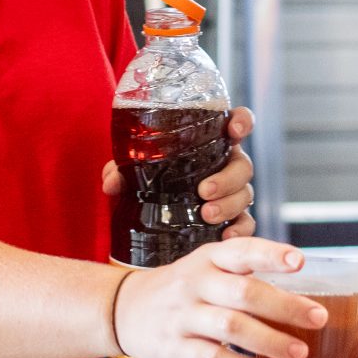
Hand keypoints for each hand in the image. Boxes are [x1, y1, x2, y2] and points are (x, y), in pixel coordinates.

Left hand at [101, 105, 255, 238]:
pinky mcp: (234, 217)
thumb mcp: (135, 171)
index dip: (241, 121)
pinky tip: (226, 236)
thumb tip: (112, 182)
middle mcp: (226, 164)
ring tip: (206, 214)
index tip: (233, 129)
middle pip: (243, 165)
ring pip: (245, 194)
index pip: (235, 123)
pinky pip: (246, 223)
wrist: (152, 216)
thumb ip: (122, 170)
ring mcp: (233, 192)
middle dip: (227, 177)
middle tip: (203, 190)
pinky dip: (240, 230)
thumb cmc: (151, 179)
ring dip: (229, 204)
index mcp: (209, 143)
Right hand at [112, 237, 322, 357]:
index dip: (271, 255)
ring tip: (300, 352)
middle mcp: (196, 283)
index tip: (300, 262)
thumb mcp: (207, 270)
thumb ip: (246, 276)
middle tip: (318, 318)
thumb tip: (305, 290)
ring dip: (269, 340)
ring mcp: (183, 316)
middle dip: (284, 306)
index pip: (242, 251)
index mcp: (209, 259)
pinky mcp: (175, 348)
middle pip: (243, 292)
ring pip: (230, 326)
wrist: (125, 310)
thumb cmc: (183, 290)